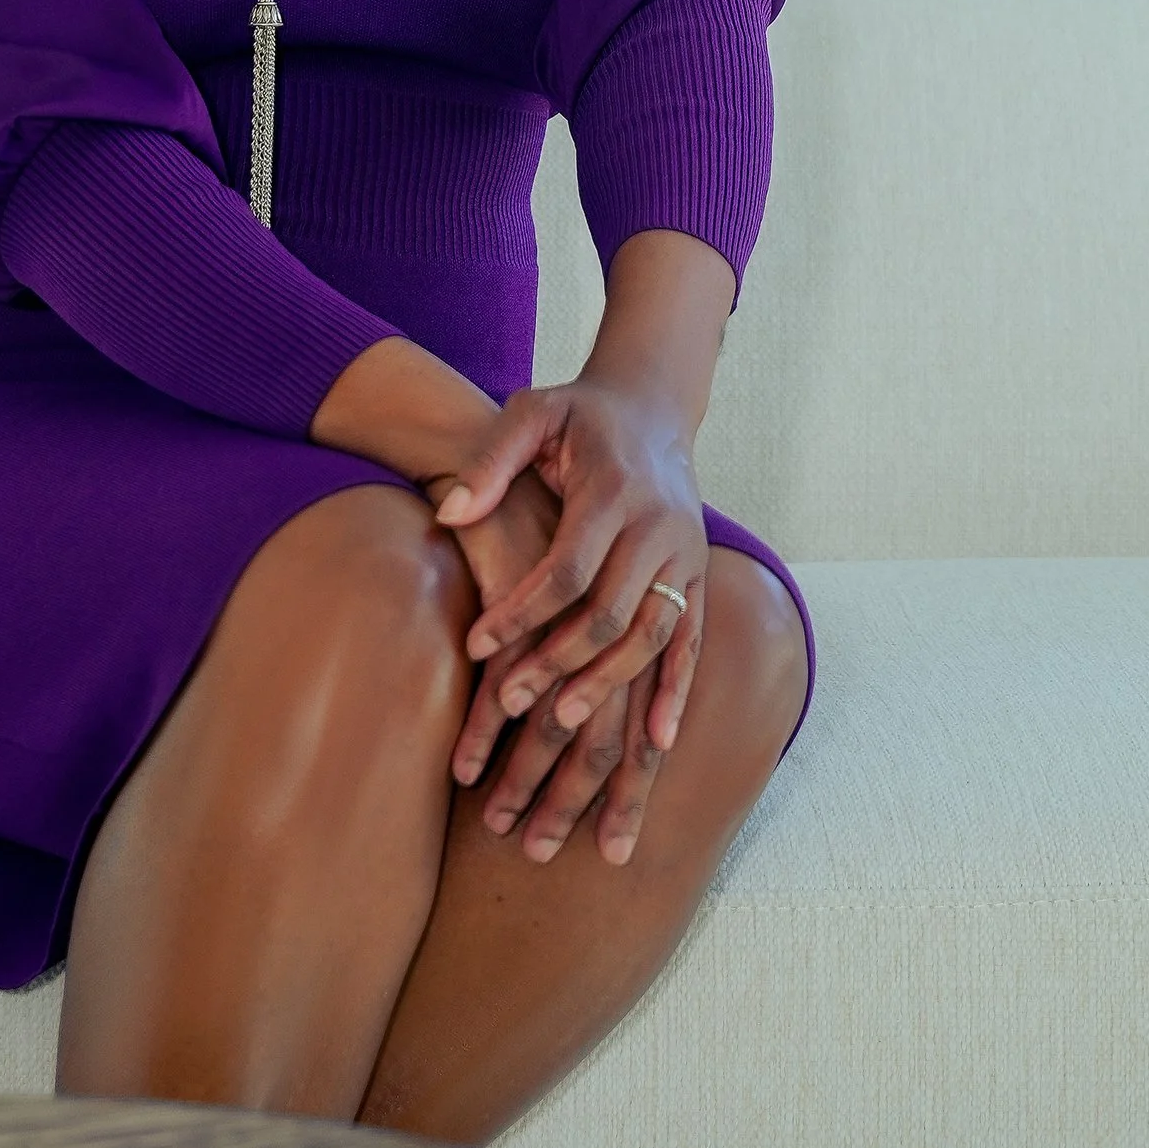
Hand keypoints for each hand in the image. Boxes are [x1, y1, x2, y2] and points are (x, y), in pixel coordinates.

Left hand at [435, 379, 707, 766]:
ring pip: (653, 636)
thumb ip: (491, 459)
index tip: (477, 647)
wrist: (652, 406)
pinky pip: (692, 642)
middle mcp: (659, 526)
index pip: (568, 568)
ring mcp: (686, 555)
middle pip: (611, 613)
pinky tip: (657, 741)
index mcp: (615, 489)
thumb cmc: (579, 415)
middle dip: (558, 663)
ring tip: (561, 727)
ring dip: (610, 686)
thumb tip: (449, 513)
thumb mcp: (531, 412)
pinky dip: (677, 691)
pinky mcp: (699, 576)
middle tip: (508, 704)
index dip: (522, 612)